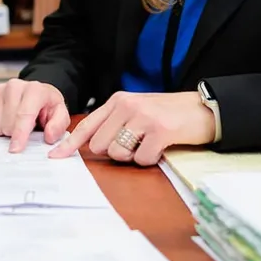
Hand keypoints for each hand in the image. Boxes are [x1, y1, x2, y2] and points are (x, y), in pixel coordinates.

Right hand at [0, 78, 70, 152]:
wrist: (35, 93)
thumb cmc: (46, 106)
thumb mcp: (60, 114)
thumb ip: (58, 125)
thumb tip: (49, 136)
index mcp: (35, 90)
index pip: (24, 114)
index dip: (19, 134)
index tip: (15, 149)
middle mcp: (15, 86)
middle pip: (7, 123)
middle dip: (15, 134)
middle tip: (25, 129)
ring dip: (4, 131)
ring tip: (15, 124)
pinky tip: (4, 121)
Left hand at [48, 90, 213, 165]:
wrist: (204, 108)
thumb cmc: (169, 113)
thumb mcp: (138, 110)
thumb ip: (115, 122)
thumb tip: (90, 145)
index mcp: (119, 101)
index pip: (87, 125)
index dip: (69, 144)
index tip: (56, 156)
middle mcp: (127, 106)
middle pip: (100, 145)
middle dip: (115, 152)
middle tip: (136, 143)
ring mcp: (143, 117)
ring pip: (119, 153)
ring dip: (134, 156)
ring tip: (150, 143)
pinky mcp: (160, 131)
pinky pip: (142, 159)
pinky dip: (151, 159)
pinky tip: (162, 146)